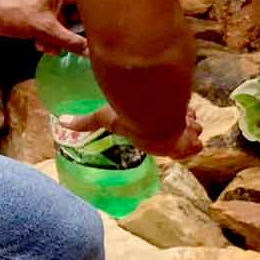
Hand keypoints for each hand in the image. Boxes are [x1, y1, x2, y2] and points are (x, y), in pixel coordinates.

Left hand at [0, 0, 86, 53]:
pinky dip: (44, 32)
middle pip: (72, 14)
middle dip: (68, 33)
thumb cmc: (14, 15)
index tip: (94, 38)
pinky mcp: (31, 5)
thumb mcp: (46, 31)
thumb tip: (92, 53)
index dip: (90, 22)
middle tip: (67, 47)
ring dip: (55, 36)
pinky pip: (46, 20)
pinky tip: (39, 44)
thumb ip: (71, 42)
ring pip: (58, 20)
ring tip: (46, 48)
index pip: (87, 5)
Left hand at [65, 103, 204, 160]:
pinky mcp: (192, 128)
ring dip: (188, 124)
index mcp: (155, 146)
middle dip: (182, 130)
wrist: (151, 114)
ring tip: (179, 116)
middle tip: (173, 121)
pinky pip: (198, 127)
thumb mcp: (105, 118)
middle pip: (184, 139)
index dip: (166, 138)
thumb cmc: (130, 120)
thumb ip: (85, 121)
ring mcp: (185, 136)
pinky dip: (192, 119)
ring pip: (196, 130)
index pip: (165, 148)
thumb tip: (61, 121)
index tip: (163, 131)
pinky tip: (184, 111)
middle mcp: (173, 144)